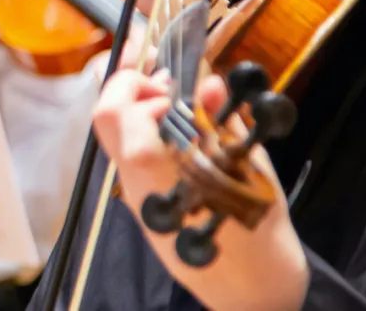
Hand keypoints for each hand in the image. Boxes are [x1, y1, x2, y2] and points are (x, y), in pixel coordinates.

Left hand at [93, 68, 308, 310]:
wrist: (253, 298)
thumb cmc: (260, 237)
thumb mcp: (252, 172)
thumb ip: (224, 122)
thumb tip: (208, 81)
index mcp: (159, 173)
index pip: (119, 115)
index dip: (138, 83)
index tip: (170, 77)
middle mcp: (137, 186)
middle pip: (105, 122)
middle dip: (128, 88)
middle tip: (166, 83)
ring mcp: (136, 200)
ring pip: (115, 140)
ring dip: (137, 110)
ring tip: (176, 102)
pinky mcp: (143, 211)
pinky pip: (131, 160)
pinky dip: (146, 135)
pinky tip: (178, 132)